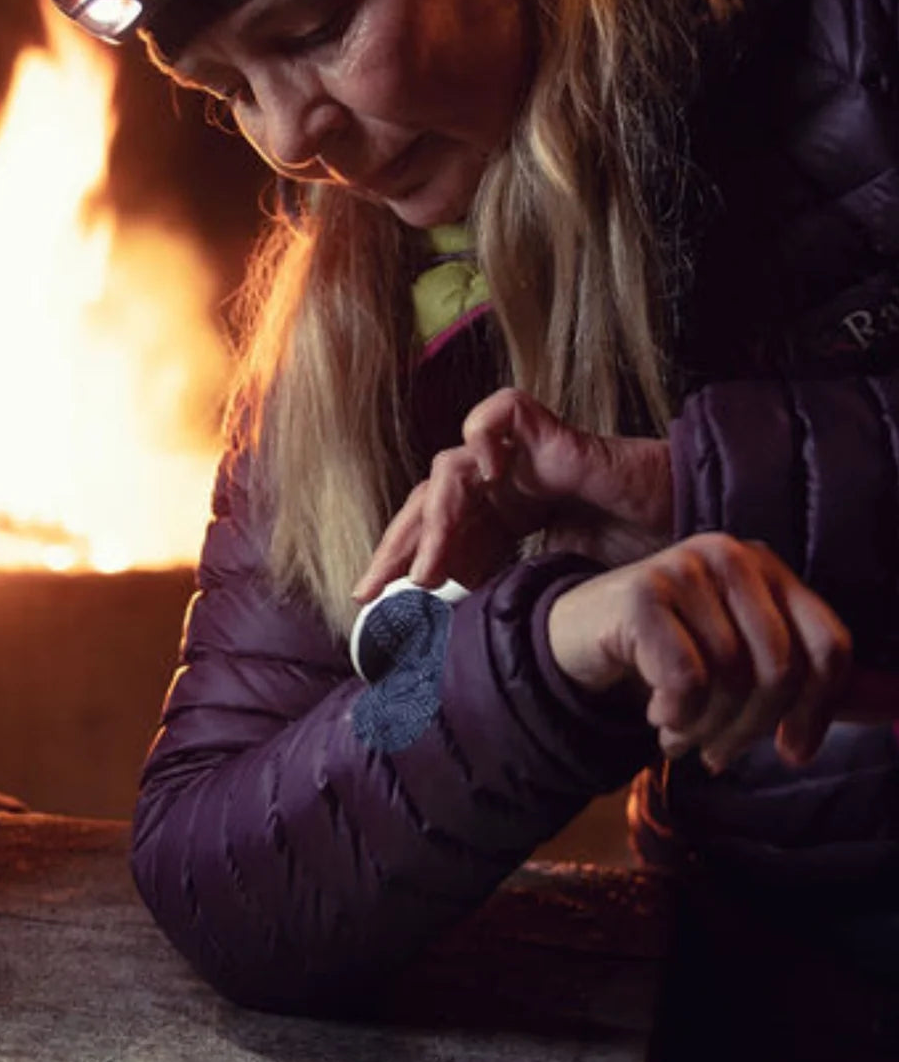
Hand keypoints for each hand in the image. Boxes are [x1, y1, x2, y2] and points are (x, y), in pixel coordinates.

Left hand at [351, 388, 673, 603]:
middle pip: (429, 502)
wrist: (692, 536)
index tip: (369, 606)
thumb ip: (515, 600)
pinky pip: (501, 414)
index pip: (434, 535)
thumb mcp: (560, 592)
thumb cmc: (637, 566)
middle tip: (372, 590)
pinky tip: (485, 474)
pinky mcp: (550, 432)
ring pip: (451, 469)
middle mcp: (503, 486)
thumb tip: (461, 647)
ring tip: (431, 571)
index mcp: (501, 521)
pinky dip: (483, 435)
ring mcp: (523, 457)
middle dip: (398, 545)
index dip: (400, 564)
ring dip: (435, 520)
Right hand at [547, 533, 852, 769]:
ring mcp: (687, 566)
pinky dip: (677, 716)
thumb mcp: (742, 659)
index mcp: (770, 569)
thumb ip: (811, 680)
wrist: (575, 634)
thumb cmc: (670, 652)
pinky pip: (688, 679)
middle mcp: (734, 556)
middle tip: (717, 753)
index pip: (830, 646)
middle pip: (782, 670)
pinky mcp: (644, 591)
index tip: (790, 752)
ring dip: (706, 730)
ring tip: (680, 735)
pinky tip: (658, 715)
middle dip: (751, 730)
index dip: (819, 712)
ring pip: (733, 679)